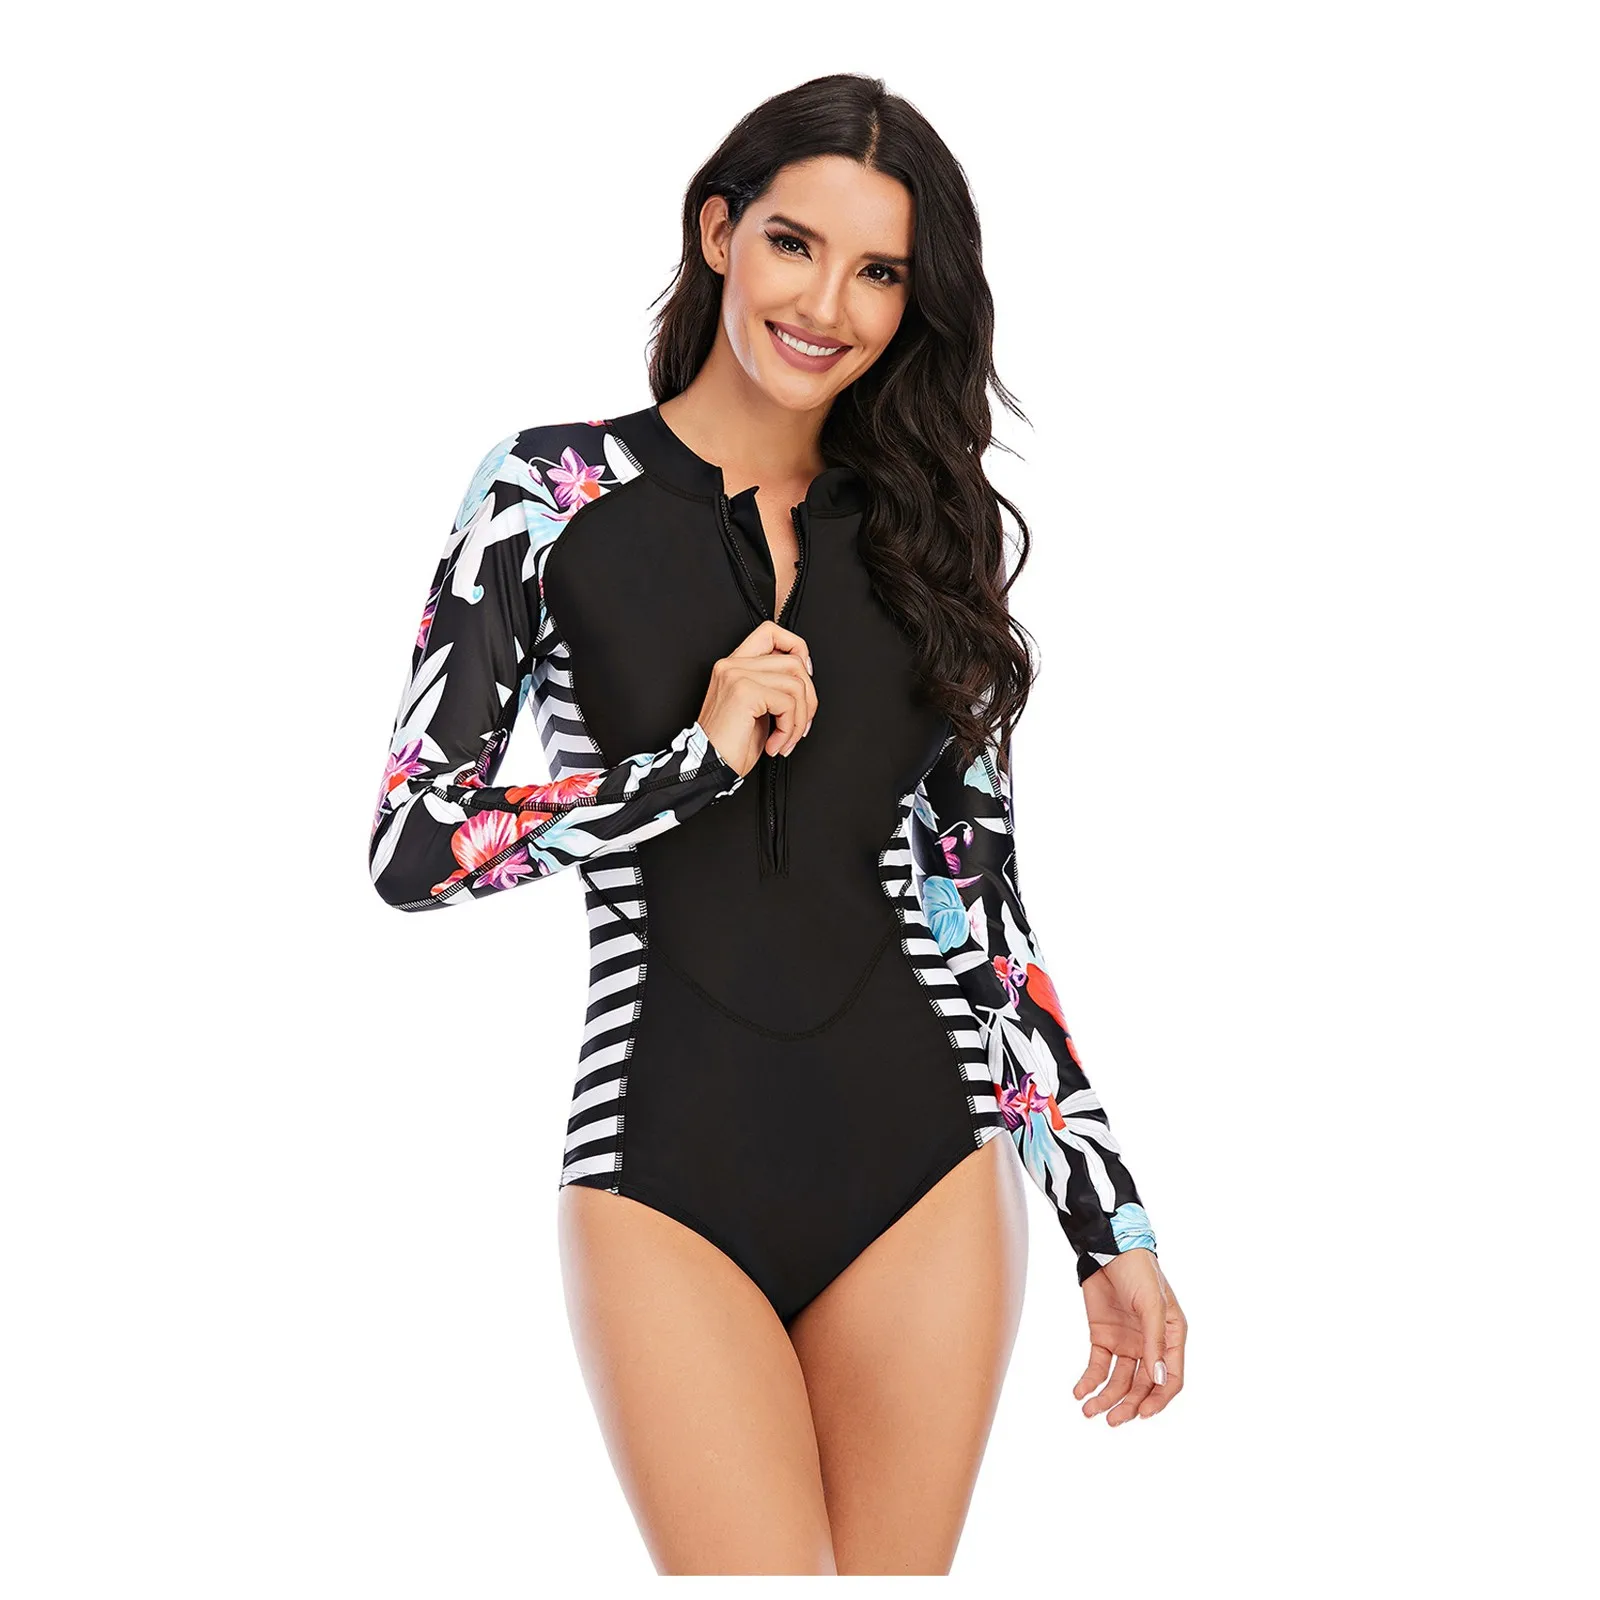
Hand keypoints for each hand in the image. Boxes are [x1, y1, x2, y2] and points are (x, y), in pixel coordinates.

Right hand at [696, 620, 817, 777]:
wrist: (709, 768)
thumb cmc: (730, 745)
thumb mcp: (758, 709)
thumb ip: (774, 686)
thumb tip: (805, 678)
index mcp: (734, 665)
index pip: (771, 631)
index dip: (797, 648)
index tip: (804, 677)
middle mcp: (732, 665)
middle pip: (794, 661)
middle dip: (808, 698)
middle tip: (799, 724)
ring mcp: (737, 675)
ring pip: (795, 684)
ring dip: (799, 720)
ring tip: (785, 739)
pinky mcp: (744, 692)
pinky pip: (788, 703)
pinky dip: (789, 729)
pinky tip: (776, 744)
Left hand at [1074, 1249, 1185, 1424]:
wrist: (1108, 1249)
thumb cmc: (1139, 1271)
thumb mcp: (1152, 1304)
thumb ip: (1155, 1342)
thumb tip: (1158, 1380)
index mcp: (1171, 1338)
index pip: (1171, 1379)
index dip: (1159, 1400)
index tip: (1143, 1414)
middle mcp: (1150, 1345)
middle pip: (1142, 1386)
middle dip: (1129, 1405)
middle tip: (1112, 1420)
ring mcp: (1127, 1342)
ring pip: (1119, 1381)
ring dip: (1106, 1398)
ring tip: (1089, 1410)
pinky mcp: (1103, 1337)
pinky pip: (1098, 1366)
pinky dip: (1089, 1380)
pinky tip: (1080, 1392)